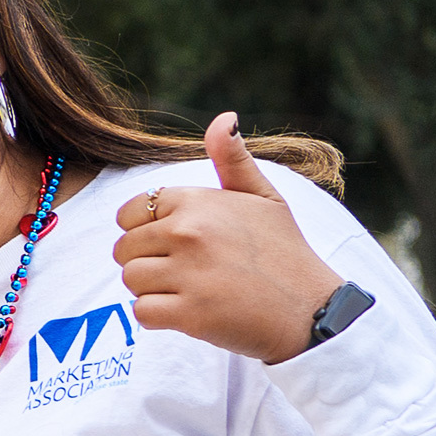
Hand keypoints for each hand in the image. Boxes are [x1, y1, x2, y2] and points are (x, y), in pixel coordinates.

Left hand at [112, 113, 349, 363]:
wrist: (311, 310)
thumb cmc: (284, 251)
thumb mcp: (264, 196)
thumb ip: (232, 159)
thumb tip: (224, 118)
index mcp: (196, 202)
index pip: (129, 213)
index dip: (146, 230)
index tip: (177, 242)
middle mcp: (188, 233)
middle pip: (124, 249)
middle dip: (149, 261)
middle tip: (190, 270)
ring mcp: (187, 274)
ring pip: (131, 280)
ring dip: (154, 290)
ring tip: (193, 289)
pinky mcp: (188, 314)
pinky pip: (142, 313)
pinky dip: (160, 318)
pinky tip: (191, 311)